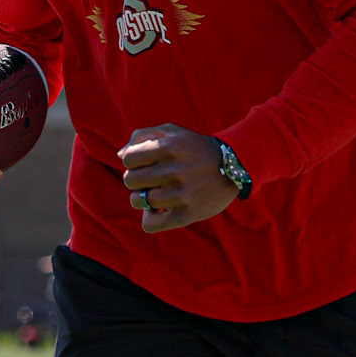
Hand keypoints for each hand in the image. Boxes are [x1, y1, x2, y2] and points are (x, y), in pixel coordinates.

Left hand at [120, 125, 238, 233]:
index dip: (133, 162)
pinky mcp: (187, 214)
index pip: (129, 159)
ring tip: (156, 195)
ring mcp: (182, 193)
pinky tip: (158, 212)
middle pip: (131, 181)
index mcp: (169, 146)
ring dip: (143, 199)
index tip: (145, 165)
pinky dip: (149, 219)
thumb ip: (143, 136)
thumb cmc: (194, 148)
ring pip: (138, 202)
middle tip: (151, 180)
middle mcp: (175, 169)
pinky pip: (150, 224)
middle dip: (137, 180)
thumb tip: (120, 156)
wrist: (235, 166)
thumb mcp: (172, 131)